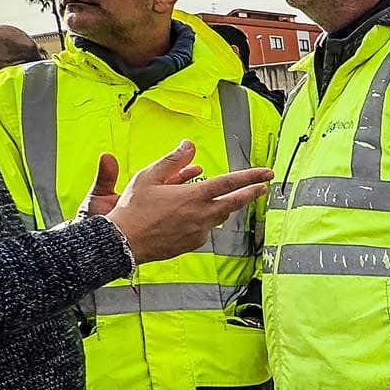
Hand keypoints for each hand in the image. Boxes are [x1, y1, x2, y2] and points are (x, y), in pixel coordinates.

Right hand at [104, 141, 270, 263]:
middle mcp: (201, 216)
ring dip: (225, 206)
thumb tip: (189, 146)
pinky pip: (205, 229)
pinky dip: (205, 219)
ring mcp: (198, 232)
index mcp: (194, 197)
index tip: (266, 174)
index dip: (250, 177)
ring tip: (225, 198)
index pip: (230, 183)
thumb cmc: (133, 209)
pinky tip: (194, 215)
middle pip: (234, 203)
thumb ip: (173, 160)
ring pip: (219, 216)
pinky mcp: (193, 244)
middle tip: (262, 188)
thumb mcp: (149, 177)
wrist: (123, 242)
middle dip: (251, 194)